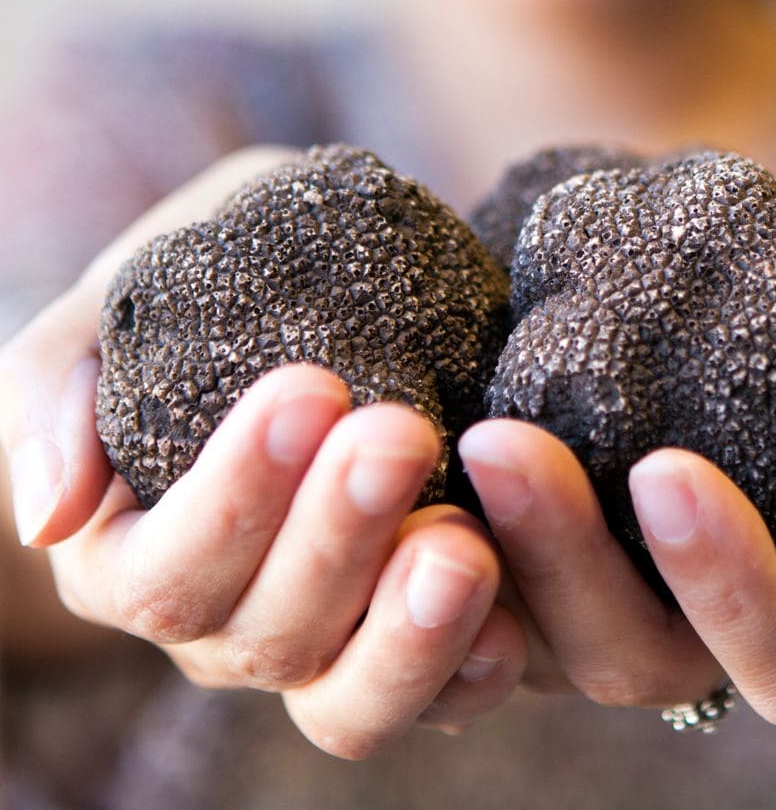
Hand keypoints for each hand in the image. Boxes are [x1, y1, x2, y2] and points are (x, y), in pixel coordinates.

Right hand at [0, 147, 526, 755]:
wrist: (304, 295)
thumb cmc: (204, 297)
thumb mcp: (118, 311)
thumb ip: (59, 396)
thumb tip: (46, 517)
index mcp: (135, 563)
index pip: (169, 571)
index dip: (235, 497)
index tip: (310, 390)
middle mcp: (226, 629)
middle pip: (270, 632)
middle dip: (336, 537)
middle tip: (398, 433)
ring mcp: (325, 647)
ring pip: (352, 698)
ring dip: (410, 631)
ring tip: (463, 546)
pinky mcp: (413, 642)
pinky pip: (443, 695)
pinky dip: (474, 663)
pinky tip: (513, 612)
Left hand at [458, 211, 775, 724]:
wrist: (750, 326)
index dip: (729, 582)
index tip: (669, 469)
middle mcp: (697, 630)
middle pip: (629, 656)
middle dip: (567, 560)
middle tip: (502, 439)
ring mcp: (602, 602)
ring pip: (529, 634)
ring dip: (480, 548)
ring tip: (434, 431)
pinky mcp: (527, 558)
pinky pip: (464, 580)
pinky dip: (421, 537)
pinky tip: (380, 444)